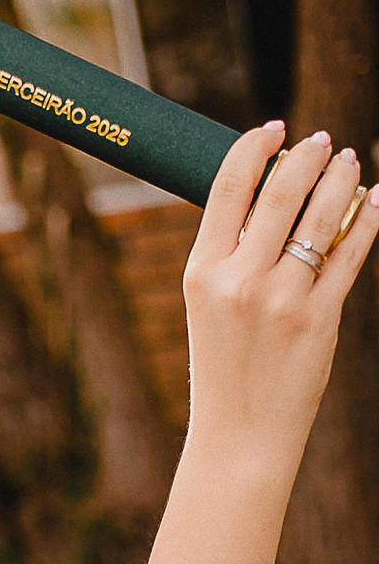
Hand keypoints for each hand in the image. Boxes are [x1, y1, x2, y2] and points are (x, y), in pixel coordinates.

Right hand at [182, 124, 378, 479]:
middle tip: (324, 141)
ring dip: (341, 180)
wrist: (240, 436)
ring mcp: (282, 299)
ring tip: (349, 163)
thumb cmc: (224, 369)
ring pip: (321, 216)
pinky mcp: (320, 318)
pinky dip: (368, 221)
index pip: (228, 187)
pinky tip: (375, 203)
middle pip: (280, 192)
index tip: (274, 128)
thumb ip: (233, 256)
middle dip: (307, 156)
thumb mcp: (208, 308)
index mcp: (201, 273)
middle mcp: (239, 281)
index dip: (254, 146)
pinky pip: (350, 254)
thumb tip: (275, 195)